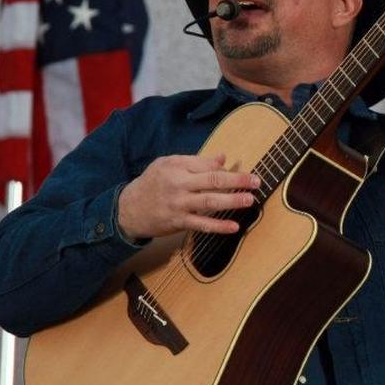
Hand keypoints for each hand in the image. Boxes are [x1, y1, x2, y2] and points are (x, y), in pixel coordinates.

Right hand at [117, 154, 259, 238]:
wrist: (128, 209)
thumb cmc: (152, 183)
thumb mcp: (168, 164)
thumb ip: (196, 161)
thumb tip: (222, 157)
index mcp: (177, 167)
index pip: (207, 165)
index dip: (227, 169)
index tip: (247, 172)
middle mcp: (179, 184)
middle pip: (212, 180)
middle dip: (237, 180)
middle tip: (256, 181)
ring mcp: (179, 204)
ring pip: (209, 201)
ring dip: (232, 201)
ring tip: (249, 200)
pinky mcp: (179, 222)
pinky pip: (202, 224)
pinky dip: (218, 226)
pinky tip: (233, 226)